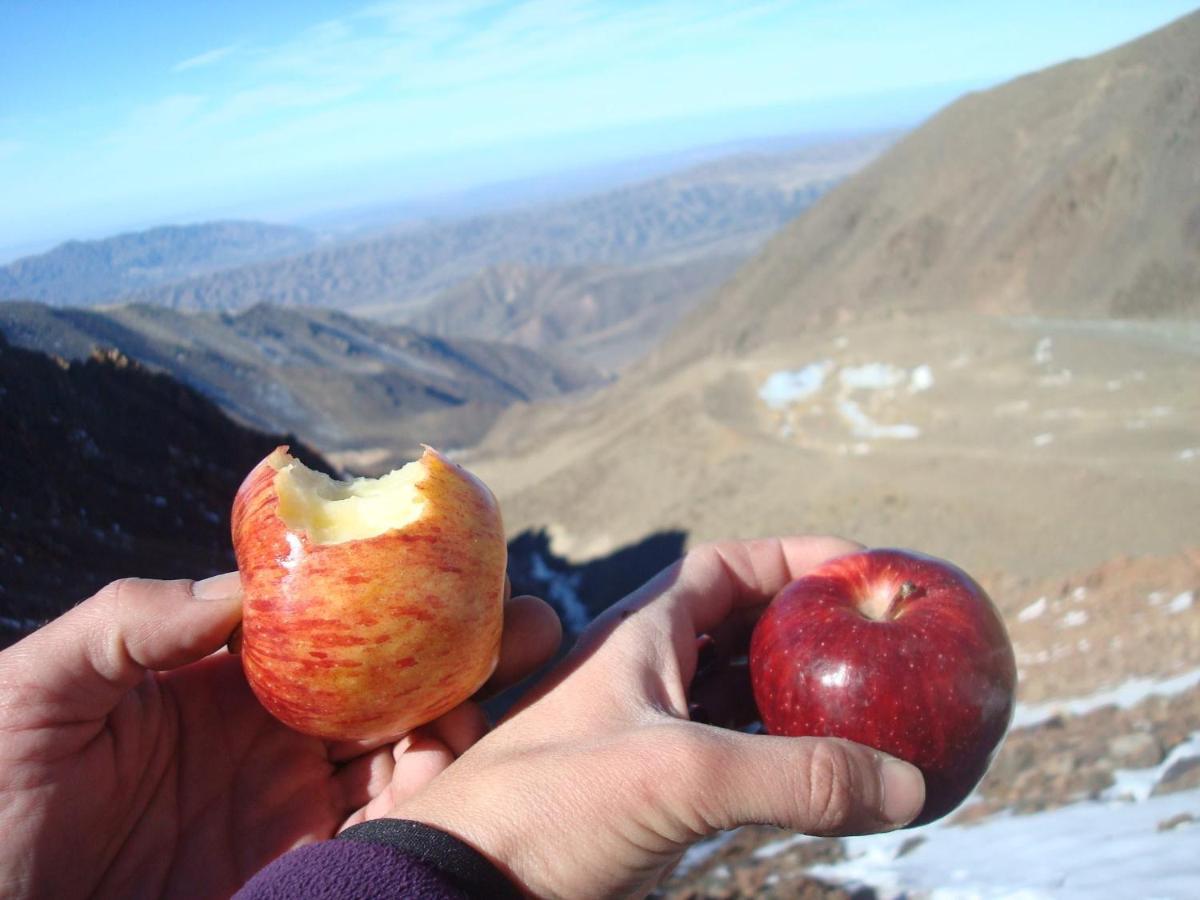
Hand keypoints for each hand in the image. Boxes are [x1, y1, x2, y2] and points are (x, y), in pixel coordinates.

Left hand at [0, 574, 559, 898]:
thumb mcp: (30, 692)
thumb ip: (127, 624)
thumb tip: (236, 590)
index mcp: (223, 681)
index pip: (330, 625)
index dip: (394, 597)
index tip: (459, 571)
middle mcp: (273, 739)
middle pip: (389, 684)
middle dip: (464, 653)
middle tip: (530, 627)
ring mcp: (291, 812)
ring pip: (406, 758)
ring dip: (465, 727)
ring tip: (508, 702)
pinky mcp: (300, 878)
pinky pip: (384, 838)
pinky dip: (432, 810)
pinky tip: (460, 782)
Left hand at [391, 537, 925, 898]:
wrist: (469, 885)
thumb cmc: (549, 808)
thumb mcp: (681, 775)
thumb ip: (795, 776)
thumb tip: (904, 785)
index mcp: (642, 637)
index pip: (727, 568)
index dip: (794, 557)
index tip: (861, 569)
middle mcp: (647, 676)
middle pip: (741, 630)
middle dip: (807, 630)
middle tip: (876, 643)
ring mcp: (651, 736)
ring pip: (739, 699)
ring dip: (799, 701)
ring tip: (869, 710)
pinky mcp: (654, 797)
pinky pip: (735, 761)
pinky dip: (783, 763)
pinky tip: (827, 784)